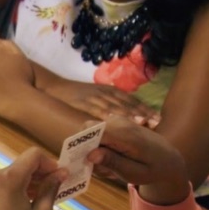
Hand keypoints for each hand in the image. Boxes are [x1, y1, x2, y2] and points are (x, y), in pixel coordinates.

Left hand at [0, 148, 64, 209]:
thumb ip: (50, 188)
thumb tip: (61, 173)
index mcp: (9, 177)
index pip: (33, 155)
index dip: (48, 163)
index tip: (57, 177)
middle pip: (19, 166)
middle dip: (36, 175)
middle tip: (49, 191)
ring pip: (7, 176)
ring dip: (21, 183)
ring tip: (32, 201)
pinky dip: (6, 191)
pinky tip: (12, 208)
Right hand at [43, 79, 159, 127]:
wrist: (50, 86)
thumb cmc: (72, 95)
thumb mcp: (93, 97)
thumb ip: (106, 105)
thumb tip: (122, 118)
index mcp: (109, 91)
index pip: (131, 100)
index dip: (144, 109)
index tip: (158, 119)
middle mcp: (104, 92)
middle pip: (127, 103)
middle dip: (142, 113)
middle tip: (156, 123)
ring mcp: (93, 97)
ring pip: (114, 106)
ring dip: (129, 114)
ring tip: (142, 122)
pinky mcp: (82, 102)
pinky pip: (96, 109)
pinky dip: (106, 115)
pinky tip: (116, 122)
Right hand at [86, 117, 189, 204]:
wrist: (169, 159)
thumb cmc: (153, 170)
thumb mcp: (134, 173)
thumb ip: (113, 163)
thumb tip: (90, 155)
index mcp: (125, 135)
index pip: (91, 130)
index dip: (81, 144)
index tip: (84, 161)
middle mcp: (120, 122)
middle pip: (87, 129)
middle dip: (86, 147)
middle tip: (98, 167)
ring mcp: (119, 120)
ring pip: (91, 130)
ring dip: (94, 148)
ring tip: (108, 165)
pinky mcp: (117, 122)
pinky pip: (99, 131)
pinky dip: (100, 145)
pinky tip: (112, 158)